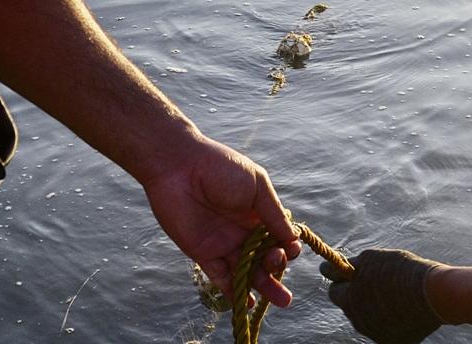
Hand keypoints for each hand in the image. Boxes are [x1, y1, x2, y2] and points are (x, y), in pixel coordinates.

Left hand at [142, 133, 301, 308]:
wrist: (178, 167)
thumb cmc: (220, 168)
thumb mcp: (256, 186)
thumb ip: (273, 214)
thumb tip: (294, 240)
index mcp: (257, 212)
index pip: (278, 237)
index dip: (287, 246)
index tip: (290, 250)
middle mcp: (242, 230)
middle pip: (264, 257)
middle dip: (277, 267)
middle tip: (277, 265)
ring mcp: (223, 243)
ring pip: (247, 271)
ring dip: (264, 286)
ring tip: (282, 300)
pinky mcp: (203, 253)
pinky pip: (221, 277)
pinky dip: (234, 292)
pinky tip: (248, 304)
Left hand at [322, 248, 446, 343]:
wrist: (433, 294)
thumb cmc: (400, 272)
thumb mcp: (371, 259)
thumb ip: (349, 266)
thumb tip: (328, 267)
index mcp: (349, 301)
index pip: (334, 291)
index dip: (341, 281)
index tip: (350, 273)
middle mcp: (359, 322)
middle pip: (350, 306)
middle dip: (357, 295)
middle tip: (375, 281)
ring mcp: (376, 334)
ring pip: (368, 318)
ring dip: (375, 307)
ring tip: (395, 292)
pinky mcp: (394, 342)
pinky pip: (386, 328)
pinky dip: (392, 319)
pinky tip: (405, 307)